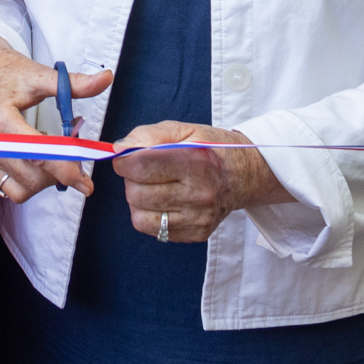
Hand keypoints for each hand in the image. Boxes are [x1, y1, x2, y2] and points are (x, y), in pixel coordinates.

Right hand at [0, 34, 109, 205]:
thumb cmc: (6, 70)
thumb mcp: (40, 74)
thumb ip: (75, 83)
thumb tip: (106, 79)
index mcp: (0, 118)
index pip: (37, 153)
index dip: (65, 170)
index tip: (85, 183)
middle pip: (32, 177)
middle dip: (59, 174)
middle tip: (76, 158)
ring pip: (22, 188)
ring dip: (45, 180)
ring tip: (54, 156)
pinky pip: (10, 186)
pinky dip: (30, 181)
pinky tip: (39, 160)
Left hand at [110, 120, 290, 242]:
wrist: (244, 176)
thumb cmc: (210, 149)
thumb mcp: (184, 130)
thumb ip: (149, 135)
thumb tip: (119, 149)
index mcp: (197, 161)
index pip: (141, 166)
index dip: (124, 161)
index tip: (126, 157)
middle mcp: (200, 193)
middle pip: (136, 193)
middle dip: (131, 180)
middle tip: (144, 171)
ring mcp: (199, 217)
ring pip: (140, 216)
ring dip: (138, 199)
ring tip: (154, 186)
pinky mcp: (197, 233)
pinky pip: (152, 230)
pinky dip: (149, 215)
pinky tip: (163, 201)